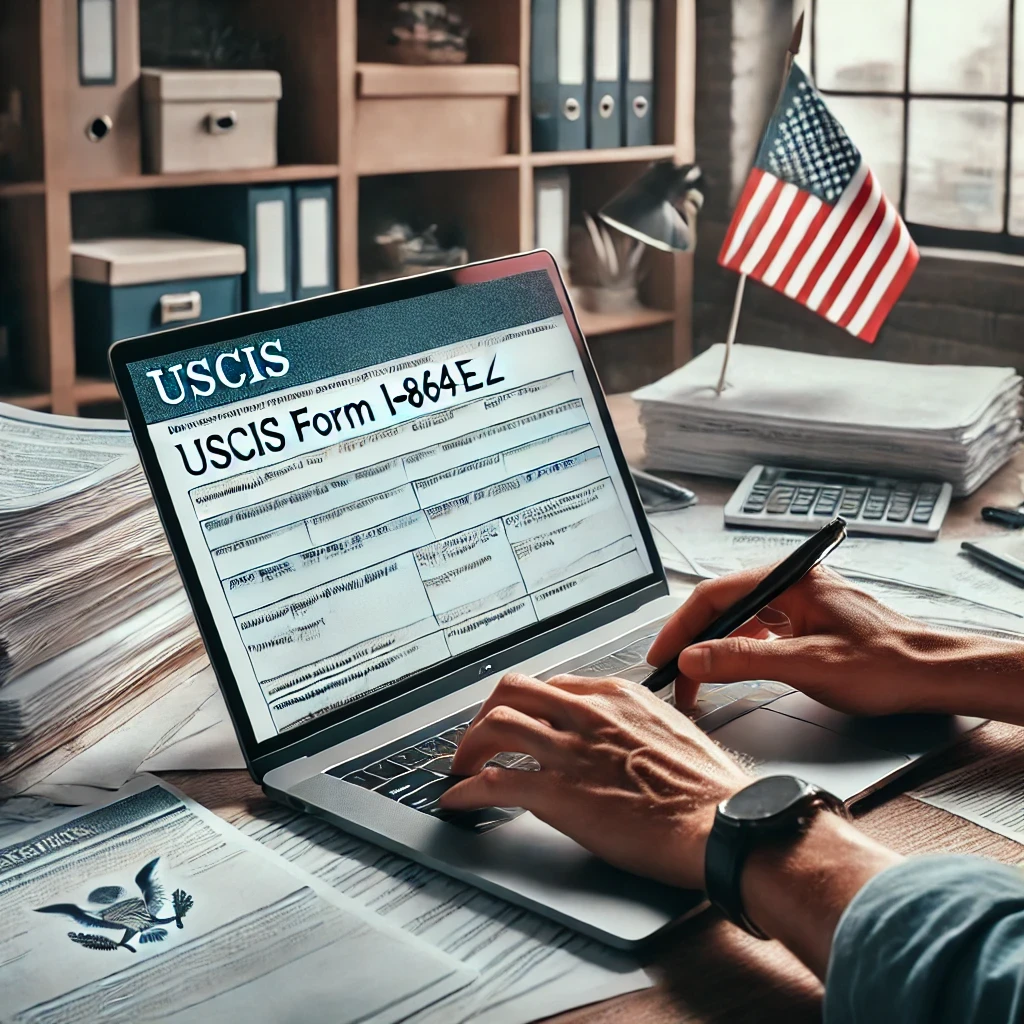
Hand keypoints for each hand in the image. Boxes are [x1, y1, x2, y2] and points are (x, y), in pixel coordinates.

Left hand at [440, 672, 748, 889]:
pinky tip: (460, 800)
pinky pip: (494, 783)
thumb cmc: (706, 788)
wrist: (718, 824)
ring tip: (461, 767)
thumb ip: (631, 723)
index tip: (518, 720)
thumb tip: (614, 734)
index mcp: (614, 696)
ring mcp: (569, 751)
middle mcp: (586, 714)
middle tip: (479, 738)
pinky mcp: (558, 793)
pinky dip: (467, 791)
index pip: (551, 685)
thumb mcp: (670, 729)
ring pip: (494, 725)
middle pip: (511, 691)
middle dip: (486, 714)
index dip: (525, 704)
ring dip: (468, 748)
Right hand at [647, 565, 1023, 721]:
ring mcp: (800, 602)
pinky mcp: (807, 621)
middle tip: (671, 675)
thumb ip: (743, 660)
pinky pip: (758, 630)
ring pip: (739, 620)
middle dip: (692, 641)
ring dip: (712, 648)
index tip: (662, 656)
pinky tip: (729, 670)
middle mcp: (792, 585)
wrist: (931, 675)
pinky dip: (736, 651)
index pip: (715, 595)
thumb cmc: (886, 665)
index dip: (681, 627)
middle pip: (723, 606)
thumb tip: (693, 659)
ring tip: (693, 680)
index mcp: (790, 581)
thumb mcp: (807, 665)